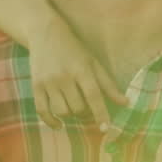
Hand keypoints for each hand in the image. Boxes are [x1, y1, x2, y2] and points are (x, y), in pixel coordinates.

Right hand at [31, 14, 126, 128]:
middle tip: (87, 107)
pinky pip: (42, 111)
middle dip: (85, 112)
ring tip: (74, 107)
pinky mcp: (35, 86)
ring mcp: (48, 82)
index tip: (106, 128)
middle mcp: (64, 76)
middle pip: (78, 107)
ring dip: (70, 115)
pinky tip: (59, 124)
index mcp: (82, 69)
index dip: (101, 114)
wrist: (45, 33)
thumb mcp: (93, 63)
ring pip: (62, 111)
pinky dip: (51, 121)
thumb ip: (108, 84)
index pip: (93, 96)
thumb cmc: (74, 49)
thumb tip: (125, 103)